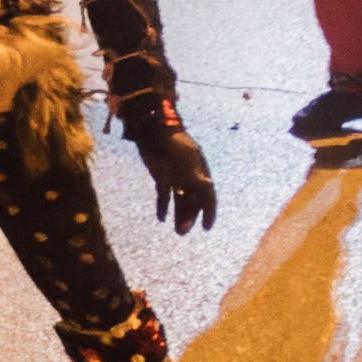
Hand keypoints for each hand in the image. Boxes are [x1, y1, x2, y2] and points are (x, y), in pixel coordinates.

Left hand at [132, 119, 215, 234]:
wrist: (153, 128)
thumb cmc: (171, 141)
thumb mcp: (183, 157)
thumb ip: (194, 172)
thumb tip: (208, 185)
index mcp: (199, 172)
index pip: (207, 196)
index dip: (208, 212)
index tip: (207, 227)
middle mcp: (189, 176)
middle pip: (193, 201)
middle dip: (190, 217)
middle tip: (182, 233)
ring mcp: (175, 176)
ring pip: (180, 200)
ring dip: (179, 215)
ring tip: (178, 231)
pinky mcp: (161, 175)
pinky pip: (164, 195)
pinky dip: (163, 206)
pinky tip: (161, 218)